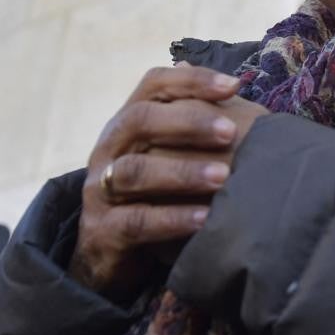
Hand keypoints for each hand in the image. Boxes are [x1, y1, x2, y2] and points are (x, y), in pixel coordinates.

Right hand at [68, 66, 267, 299]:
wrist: (110, 253)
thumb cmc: (152, 193)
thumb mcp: (170, 154)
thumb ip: (195, 121)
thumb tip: (231, 84)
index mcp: (127, 123)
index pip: (153, 85)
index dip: (192, 81)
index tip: (234, 86)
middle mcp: (108, 149)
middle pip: (139, 120)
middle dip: (188, 123)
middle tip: (231, 132)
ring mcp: (100, 190)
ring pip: (134, 171)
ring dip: (182, 172)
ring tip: (223, 177)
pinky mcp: (102, 232)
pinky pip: (136, 222)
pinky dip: (172, 219)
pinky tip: (204, 219)